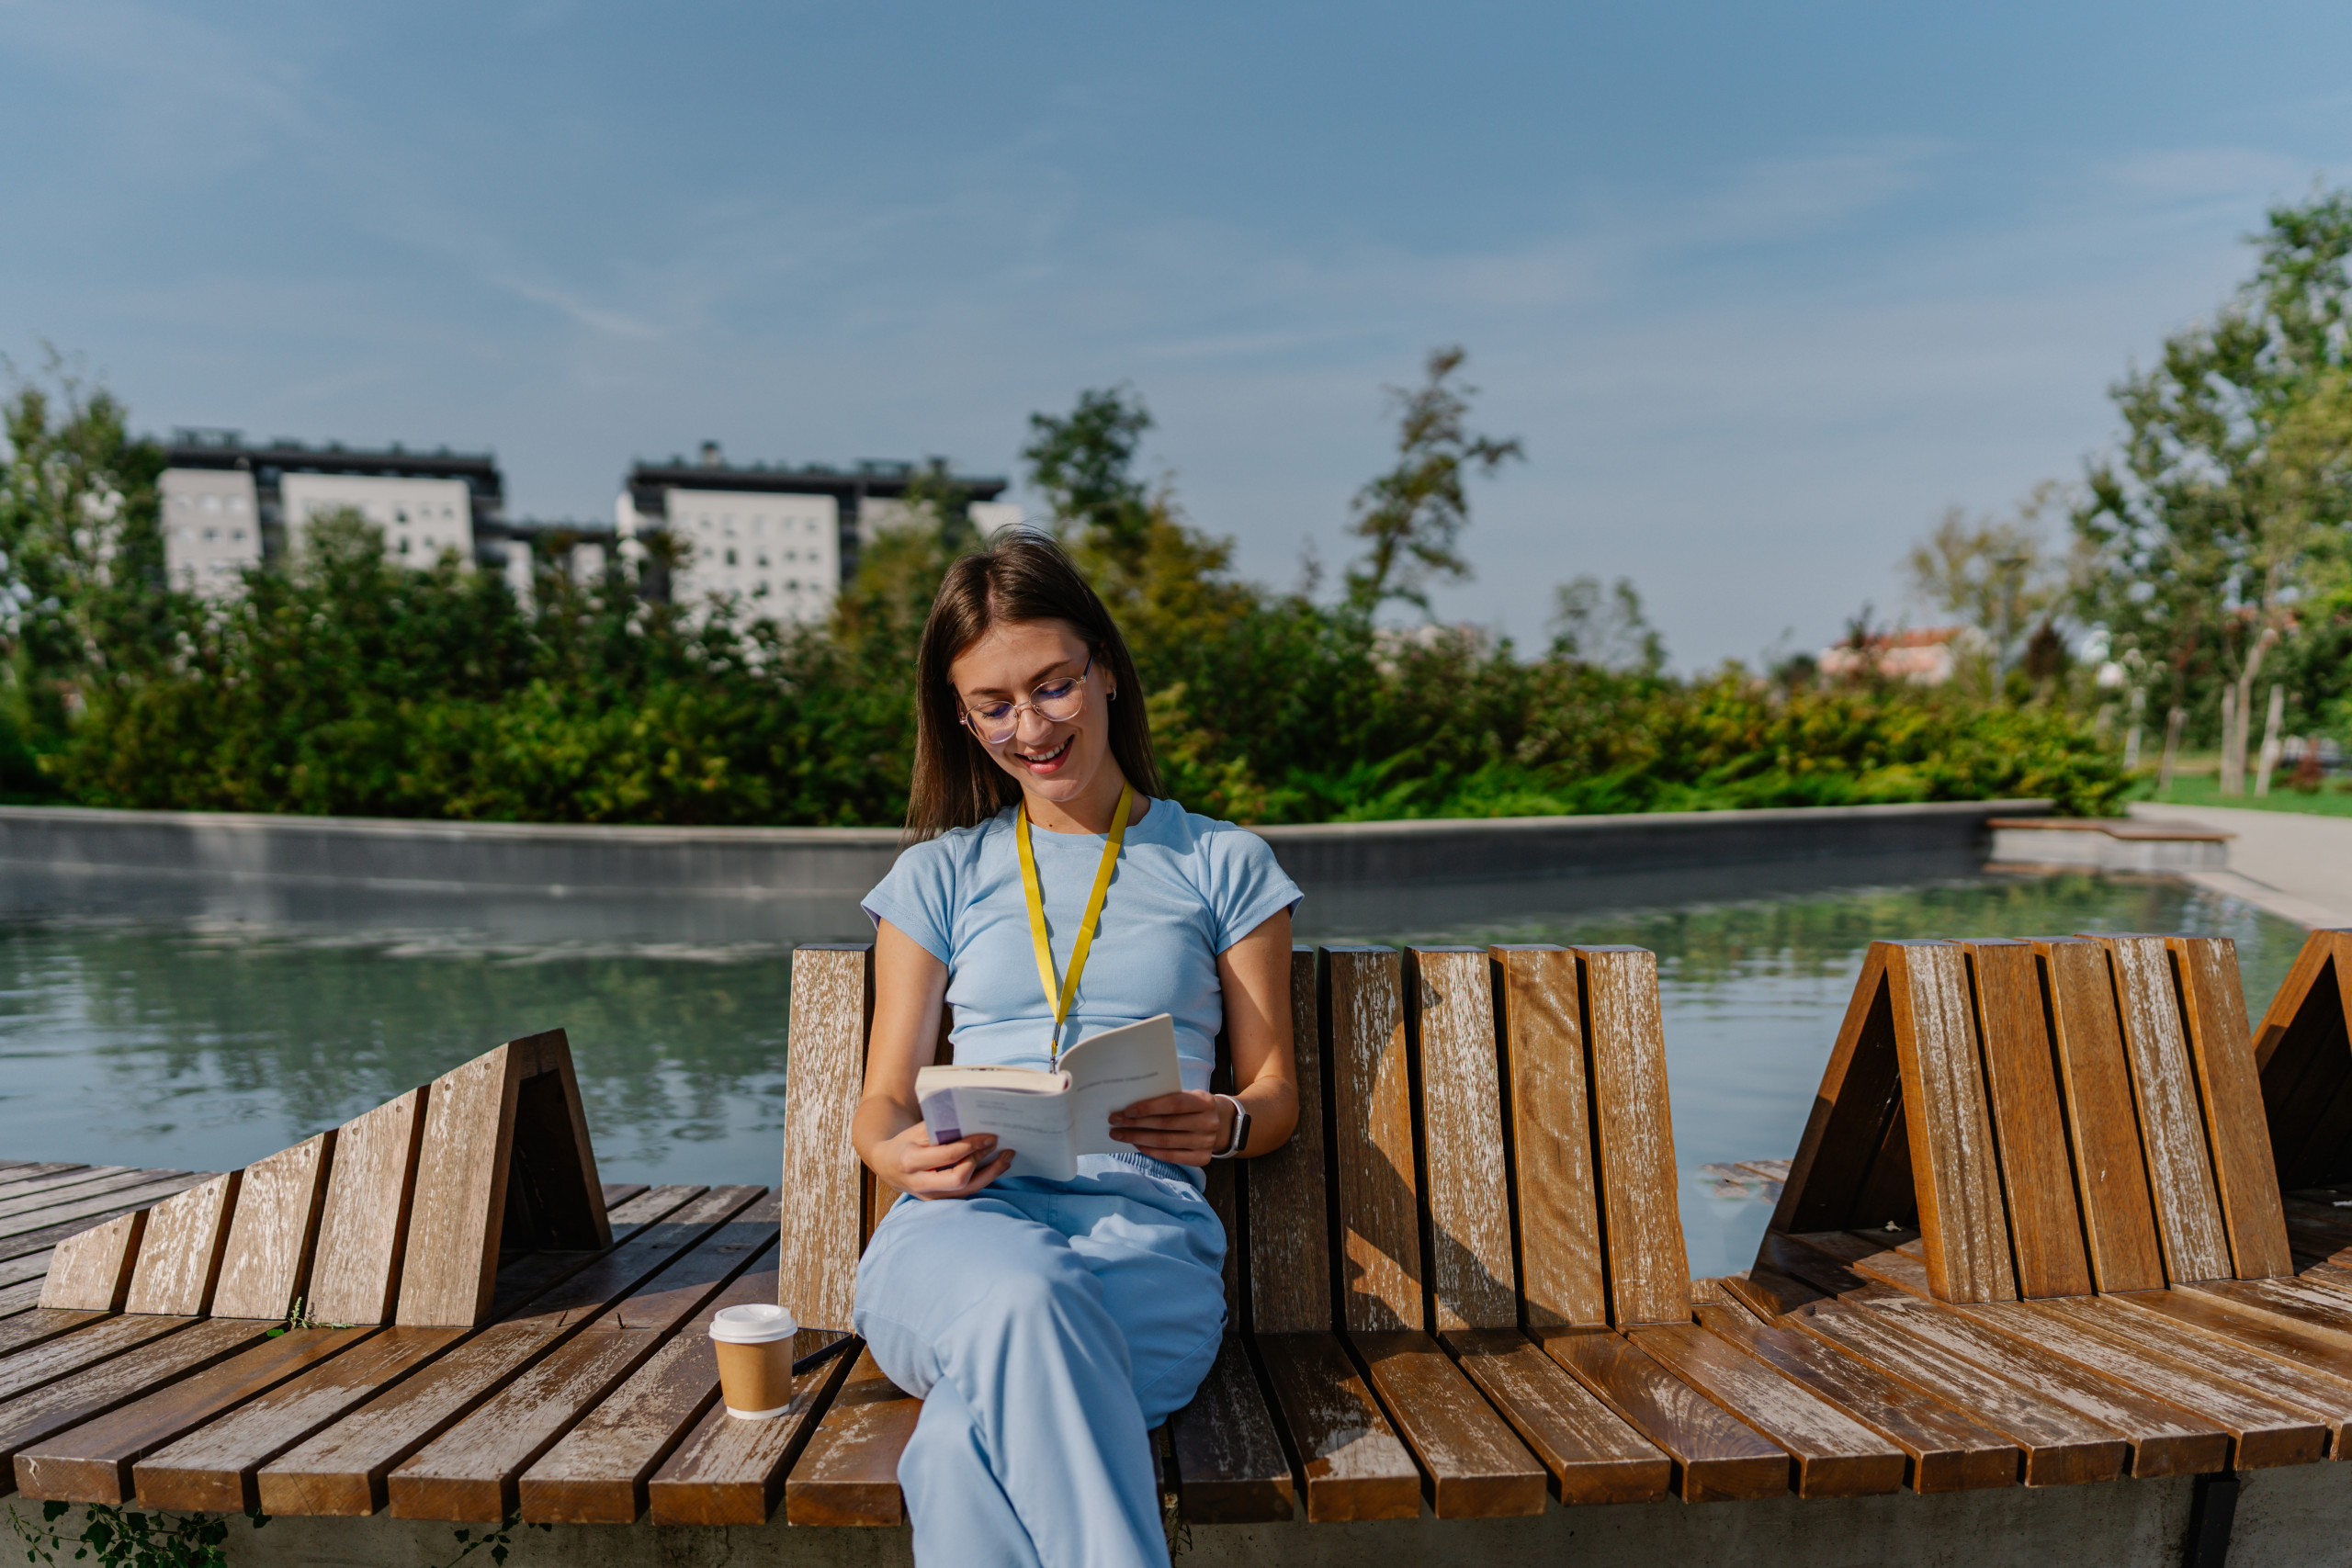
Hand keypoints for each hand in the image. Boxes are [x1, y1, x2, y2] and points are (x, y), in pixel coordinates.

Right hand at [873, 1122, 1012, 1199]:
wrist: (887, 1165)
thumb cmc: (906, 1143)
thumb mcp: (916, 1131)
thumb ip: (940, 1129)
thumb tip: (973, 1126)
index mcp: (910, 1161)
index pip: (948, 1156)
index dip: (971, 1146)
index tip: (989, 1136)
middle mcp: (920, 1184)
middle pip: (959, 1180)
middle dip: (982, 1162)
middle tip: (997, 1145)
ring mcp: (930, 1197)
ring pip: (966, 1190)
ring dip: (991, 1174)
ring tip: (1007, 1158)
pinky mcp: (940, 1201)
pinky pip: (966, 1193)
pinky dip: (983, 1179)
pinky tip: (996, 1167)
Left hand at [1109, 1090, 1227, 1167]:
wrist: (1221, 1123)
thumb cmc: (1194, 1106)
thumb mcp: (1189, 1095)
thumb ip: (1167, 1098)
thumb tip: (1131, 1105)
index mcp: (1205, 1101)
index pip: (1173, 1104)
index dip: (1149, 1107)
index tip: (1126, 1110)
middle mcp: (1208, 1123)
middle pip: (1165, 1124)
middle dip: (1136, 1123)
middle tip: (1114, 1121)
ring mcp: (1206, 1143)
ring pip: (1165, 1142)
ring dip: (1137, 1138)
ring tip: (1119, 1134)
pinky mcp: (1202, 1158)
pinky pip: (1171, 1156)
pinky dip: (1151, 1151)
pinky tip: (1137, 1145)